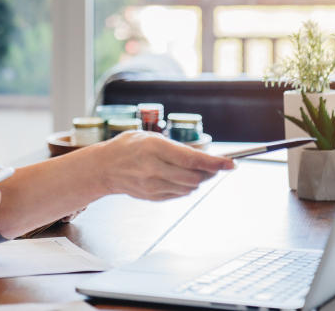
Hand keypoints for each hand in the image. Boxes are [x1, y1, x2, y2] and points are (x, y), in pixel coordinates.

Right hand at [98, 131, 233, 200]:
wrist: (103, 168)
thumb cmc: (127, 148)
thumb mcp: (150, 137)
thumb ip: (176, 148)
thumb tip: (204, 160)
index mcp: (153, 148)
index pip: (191, 159)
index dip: (215, 163)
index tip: (231, 163)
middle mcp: (152, 168)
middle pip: (194, 177)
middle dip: (208, 172)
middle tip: (213, 166)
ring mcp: (152, 185)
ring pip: (189, 187)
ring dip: (196, 180)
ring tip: (189, 169)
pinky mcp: (152, 197)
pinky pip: (179, 194)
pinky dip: (184, 186)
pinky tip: (175, 177)